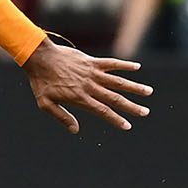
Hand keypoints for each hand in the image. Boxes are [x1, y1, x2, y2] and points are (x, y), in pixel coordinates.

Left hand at [21, 40, 150, 133]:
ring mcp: (92, 73)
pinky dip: (124, 65)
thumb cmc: (41, 81)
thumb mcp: (45, 103)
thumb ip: (62, 116)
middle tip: (145, 112)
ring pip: (117, 81)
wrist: (39, 57)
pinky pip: (111, 63)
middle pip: (114, 98)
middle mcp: (89, 86)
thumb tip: (75, 130)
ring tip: (148, 92)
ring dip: (134, 87)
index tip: (127, 126)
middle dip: (131, 106)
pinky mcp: (91, 62)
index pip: (102, 111)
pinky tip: (136, 67)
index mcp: (79, 98)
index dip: (116, 119)